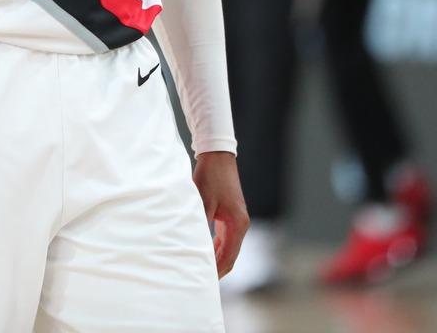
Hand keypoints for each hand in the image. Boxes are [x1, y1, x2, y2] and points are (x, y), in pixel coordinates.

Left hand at [194, 151, 249, 277]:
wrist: (217, 156)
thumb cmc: (209, 177)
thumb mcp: (202, 203)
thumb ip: (201, 227)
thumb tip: (194, 248)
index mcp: (237, 225)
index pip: (228, 258)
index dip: (216, 271)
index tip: (202, 280)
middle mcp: (241, 225)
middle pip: (230, 256)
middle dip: (217, 269)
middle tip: (199, 278)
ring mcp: (238, 221)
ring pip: (229, 248)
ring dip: (216, 258)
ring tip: (199, 267)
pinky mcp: (232, 215)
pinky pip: (226, 238)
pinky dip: (216, 247)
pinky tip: (204, 249)